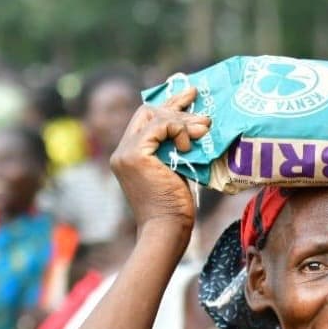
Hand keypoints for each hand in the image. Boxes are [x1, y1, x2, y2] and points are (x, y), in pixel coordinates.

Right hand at [109, 87, 208, 237]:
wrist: (166, 229)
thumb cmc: (175, 207)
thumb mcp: (176, 170)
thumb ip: (176, 149)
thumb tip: (197, 127)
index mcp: (129, 155)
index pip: (145, 119)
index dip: (168, 106)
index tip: (191, 98)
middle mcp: (122, 151)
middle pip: (147, 111)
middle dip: (176, 106)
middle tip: (203, 113)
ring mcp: (125, 152)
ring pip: (155, 116)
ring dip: (183, 121)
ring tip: (205, 129)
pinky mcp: (135, 155)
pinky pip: (160, 126)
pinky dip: (178, 130)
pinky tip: (189, 145)